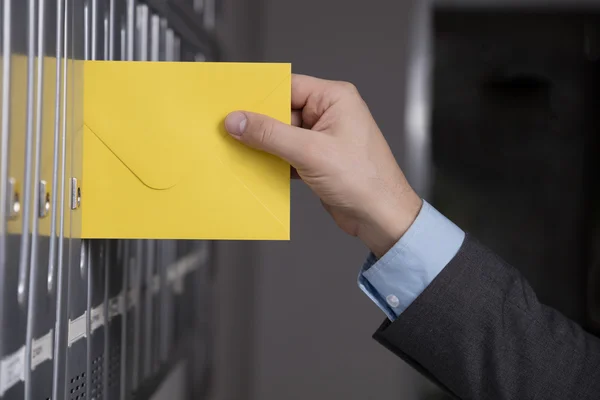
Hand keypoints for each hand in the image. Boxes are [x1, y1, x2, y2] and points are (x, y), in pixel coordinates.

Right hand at [224, 74, 421, 256]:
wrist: (381, 217)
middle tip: (230, 131)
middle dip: (259, 124)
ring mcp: (324, 138)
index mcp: (335, 99)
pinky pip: (288, 154)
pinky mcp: (319, 160)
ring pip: (283, 135)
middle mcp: (330, 114)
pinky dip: (274, 161)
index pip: (288, 87)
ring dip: (264, 146)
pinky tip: (259, 169)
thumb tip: (238, 120)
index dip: (260, 96)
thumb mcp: (310, 152)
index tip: (233, 104)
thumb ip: (270, 135)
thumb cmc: (364, 180)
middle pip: (282, 111)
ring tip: (240, 151)